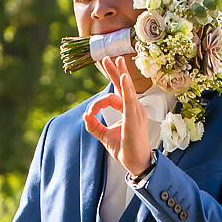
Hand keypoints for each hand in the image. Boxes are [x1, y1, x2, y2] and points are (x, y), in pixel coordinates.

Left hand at [83, 56, 156, 177]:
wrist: (137, 163)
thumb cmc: (125, 149)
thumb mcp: (105, 136)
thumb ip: (94, 126)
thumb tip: (84, 116)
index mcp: (128, 110)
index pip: (111, 98)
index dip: (97, 103)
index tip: (90, 114)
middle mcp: (134, 108)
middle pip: (123, 85)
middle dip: (115, 71)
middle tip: (108, 58)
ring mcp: (135, 111)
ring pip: (124, 89)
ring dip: (118, 75)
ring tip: (114, 60)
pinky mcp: (133, 117)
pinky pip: (129, 99)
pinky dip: (127, 87)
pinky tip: (124, 76)